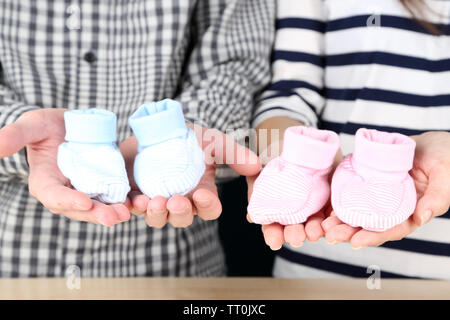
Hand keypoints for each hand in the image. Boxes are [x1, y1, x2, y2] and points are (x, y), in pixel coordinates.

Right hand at [0, 108, 130, 225]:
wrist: (68, 125)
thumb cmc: (44, 126)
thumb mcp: (31, 125)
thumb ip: (16, 135)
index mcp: (44, 183)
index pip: (54, 197)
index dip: (68, 201)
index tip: (85, 201)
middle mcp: (65, 192)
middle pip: (80, 209)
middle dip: (96, 214)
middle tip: (114, 217)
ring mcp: (85, 191)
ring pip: (99, 207)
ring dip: (113, 212)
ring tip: (128, 212)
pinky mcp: (101, 186)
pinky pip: (112, 197)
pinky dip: (124, 202)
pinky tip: (137, 203)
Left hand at [121, 125, 261, 227]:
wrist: (155, 125)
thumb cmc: (187, 135)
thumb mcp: (211, 140)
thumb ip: (233, 153)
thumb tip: (258, 166)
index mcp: (201, 190)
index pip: (209, 208)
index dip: (207, 206)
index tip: (202, 194)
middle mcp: (180, 199)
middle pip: (183, 218)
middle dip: (180, 213)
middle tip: (175, 200)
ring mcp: (156, 199)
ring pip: (158, 219)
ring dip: (157, 214)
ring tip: (153, 201)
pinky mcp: (134, 194)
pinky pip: (132, 209)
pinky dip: (132, 209)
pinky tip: (133, 201)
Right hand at [246, 150, 341, 249]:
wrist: (297, 133)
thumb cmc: (272, 148)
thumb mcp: (259, 166)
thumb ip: (256, 189)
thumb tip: (252, 217)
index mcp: (276, 206)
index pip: (274, 225)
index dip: (273, 234)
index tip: (274, 241)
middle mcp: (296, 208)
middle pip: (296, 227)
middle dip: (295, 234)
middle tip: (295, 238)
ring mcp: (316, 202)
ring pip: (317, 221)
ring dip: (316, 230)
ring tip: (314, 233)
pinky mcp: (334, 194)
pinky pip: (336, 209)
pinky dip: (336, 218)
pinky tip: (333, 222)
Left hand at [322, 131, 449, 248]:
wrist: (435, 142)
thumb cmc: (447, 158)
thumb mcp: (446, 176)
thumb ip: (437, 198)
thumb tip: (421, 219)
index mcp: (412, 212)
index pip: (392, 229)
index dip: (374, 237)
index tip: (356, 243)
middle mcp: (394, 208)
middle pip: (370, 224)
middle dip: (350, 232)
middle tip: (330, 236)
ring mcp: (381, 195)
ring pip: (359, 211)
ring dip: (341, 219)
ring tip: (323, 226)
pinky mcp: (371, 180)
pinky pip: (354, 192)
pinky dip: (341, 200)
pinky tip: (327, 204)